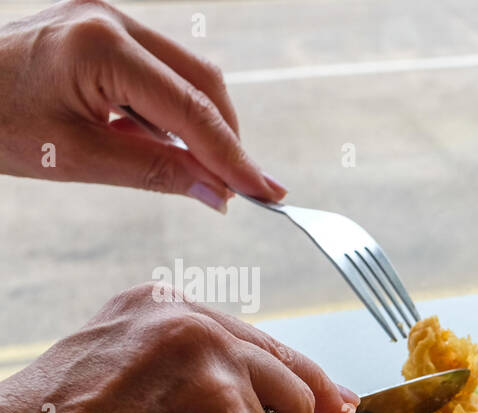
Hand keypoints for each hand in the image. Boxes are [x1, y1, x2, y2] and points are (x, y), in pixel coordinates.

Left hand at [0, 0, 283, 210]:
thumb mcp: (77, 159)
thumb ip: (157, 173)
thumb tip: (219, 194)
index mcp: (101, 45)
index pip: (190, 109)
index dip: (233, 156)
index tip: (266, 192)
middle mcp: (112, 19)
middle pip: (202, 81)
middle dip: (227, 138)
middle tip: (245, 190)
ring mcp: (108, 19)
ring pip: (187, 76)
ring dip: (202, 127)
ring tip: (202, 176)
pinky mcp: (103, 30)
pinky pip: (160, 72)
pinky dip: (173, 114)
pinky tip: (168, 148)